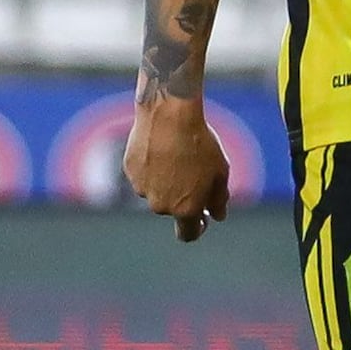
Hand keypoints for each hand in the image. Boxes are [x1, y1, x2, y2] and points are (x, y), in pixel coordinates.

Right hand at [122, 90, 228, 239]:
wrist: (170, 115)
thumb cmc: (200, 143)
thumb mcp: (220, 171)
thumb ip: (219, 199)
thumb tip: (217, 215)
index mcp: (185, 209)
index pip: (188, 234)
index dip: (197, 229)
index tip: (202, 219)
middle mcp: (161, 205)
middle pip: (172, 208)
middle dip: (182, 196)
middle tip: (192, 170)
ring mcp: (142, 189)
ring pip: (156, 191)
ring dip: (165, 180)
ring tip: (176, 153)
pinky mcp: (130, 171)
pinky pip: (143, 174)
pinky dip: (151, 166)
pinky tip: (160, 146)